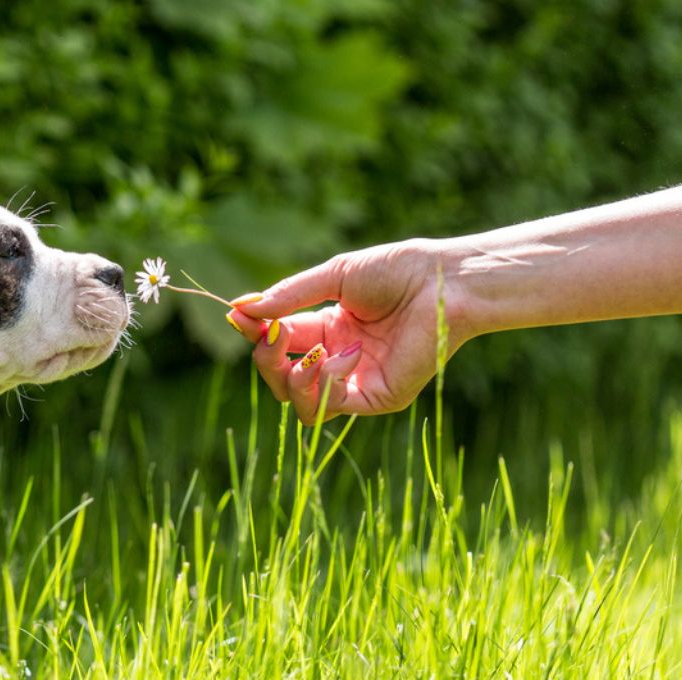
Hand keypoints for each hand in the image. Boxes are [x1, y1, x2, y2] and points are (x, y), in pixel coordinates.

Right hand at [227, 239, 465, 424]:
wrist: (443, 281)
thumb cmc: (396, 271)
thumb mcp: (333, 277)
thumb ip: (288, 296)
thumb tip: (239, 308)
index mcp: (327, 329)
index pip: (277, 343)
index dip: (255, 333)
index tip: (238, 316)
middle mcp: (338, 358)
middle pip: (280, 379)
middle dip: (267, 359)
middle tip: (271, 335)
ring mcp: (356, 381)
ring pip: (299, 404)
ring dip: (293, 378)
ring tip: (313, 352)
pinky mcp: (377, 397)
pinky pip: (331, 406)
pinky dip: (326, 381)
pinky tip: (345, 354)